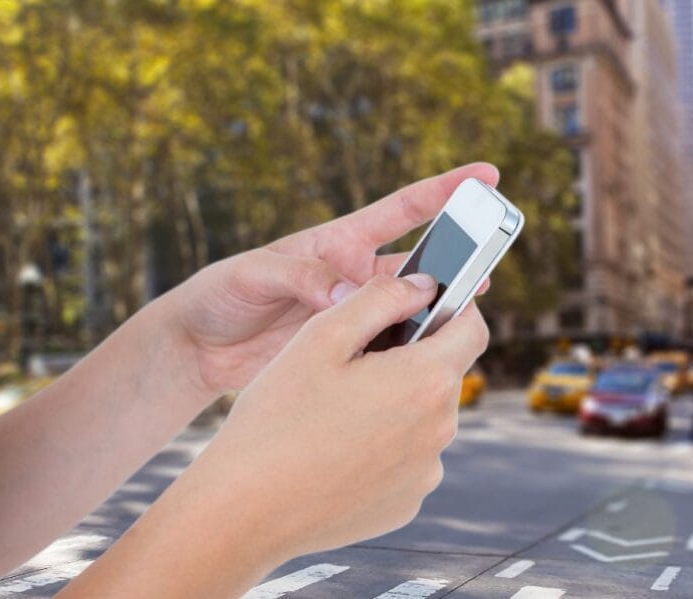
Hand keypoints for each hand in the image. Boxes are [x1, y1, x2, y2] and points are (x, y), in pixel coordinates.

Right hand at [58, 274, 489, 596]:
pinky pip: (406, 459)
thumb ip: (380, 298)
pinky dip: (383, 448)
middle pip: (443, 373)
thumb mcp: (321, 336)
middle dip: (410, 358)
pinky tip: (335, 451)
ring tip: (335, 411)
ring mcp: (426, 472)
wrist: (245, 511)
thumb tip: (422, 286)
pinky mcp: (407, 503)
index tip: (421, 305)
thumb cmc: (277, 419)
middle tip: (353, 360)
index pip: (472, 328)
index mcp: (427, 380)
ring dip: (395, 403)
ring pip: (423, 417)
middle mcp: (440, 429)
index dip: (451, 308)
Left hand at [169, 163, 498, 396]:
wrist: (200, 346)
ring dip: (441, 308)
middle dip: (459, 257)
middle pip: (421, 260)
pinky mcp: (347, 347)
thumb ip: (305, 278)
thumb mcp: (257, 274)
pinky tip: (429, 357)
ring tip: (473, 312)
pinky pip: (389, 344)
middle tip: (492, 257)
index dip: (445, 189)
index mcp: (340, 241)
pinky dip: (411, 348)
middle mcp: (357, 273)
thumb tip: (349, 295)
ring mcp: (355, 312)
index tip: (487, 175)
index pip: (404, 209)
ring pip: (412, 307)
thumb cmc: (223, 293)